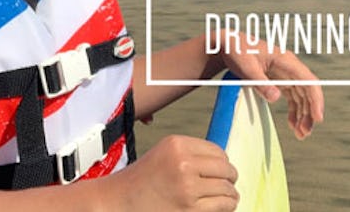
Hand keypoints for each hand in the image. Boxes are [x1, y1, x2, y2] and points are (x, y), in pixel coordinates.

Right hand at [114, 135, 237, 210]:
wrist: (120, 201)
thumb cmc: (142, 180)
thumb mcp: (164, 154)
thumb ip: (189, 154)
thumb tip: (223, 163)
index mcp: (177, 144)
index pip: (217, 151)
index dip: (223, 163)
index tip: (221, 171)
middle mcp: (183, 162)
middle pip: (226, 169)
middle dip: (230, 178)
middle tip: (227, 185)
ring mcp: (187, 186)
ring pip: (227, 189)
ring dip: (230, 195)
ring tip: (225, 198)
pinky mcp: (190, 209)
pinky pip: (223, 205)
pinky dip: (226, 206)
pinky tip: (221, 207)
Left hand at [215, 33, 323, 138]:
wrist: (229, 45)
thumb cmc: (238, 52)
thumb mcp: (246, 68)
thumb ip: (260, 83)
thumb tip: (276, 98)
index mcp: (286, 61)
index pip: (309, 81)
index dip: (316, 100)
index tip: (318, 118)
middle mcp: (290, 67)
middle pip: (308, 92)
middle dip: (309, 113)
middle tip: (305, 133)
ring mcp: (286, 74)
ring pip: (302, 96)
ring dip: (303, 115)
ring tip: (301, 134)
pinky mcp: (279, 80)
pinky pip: (292, 97)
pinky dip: (294, 111)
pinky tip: (292, 124)